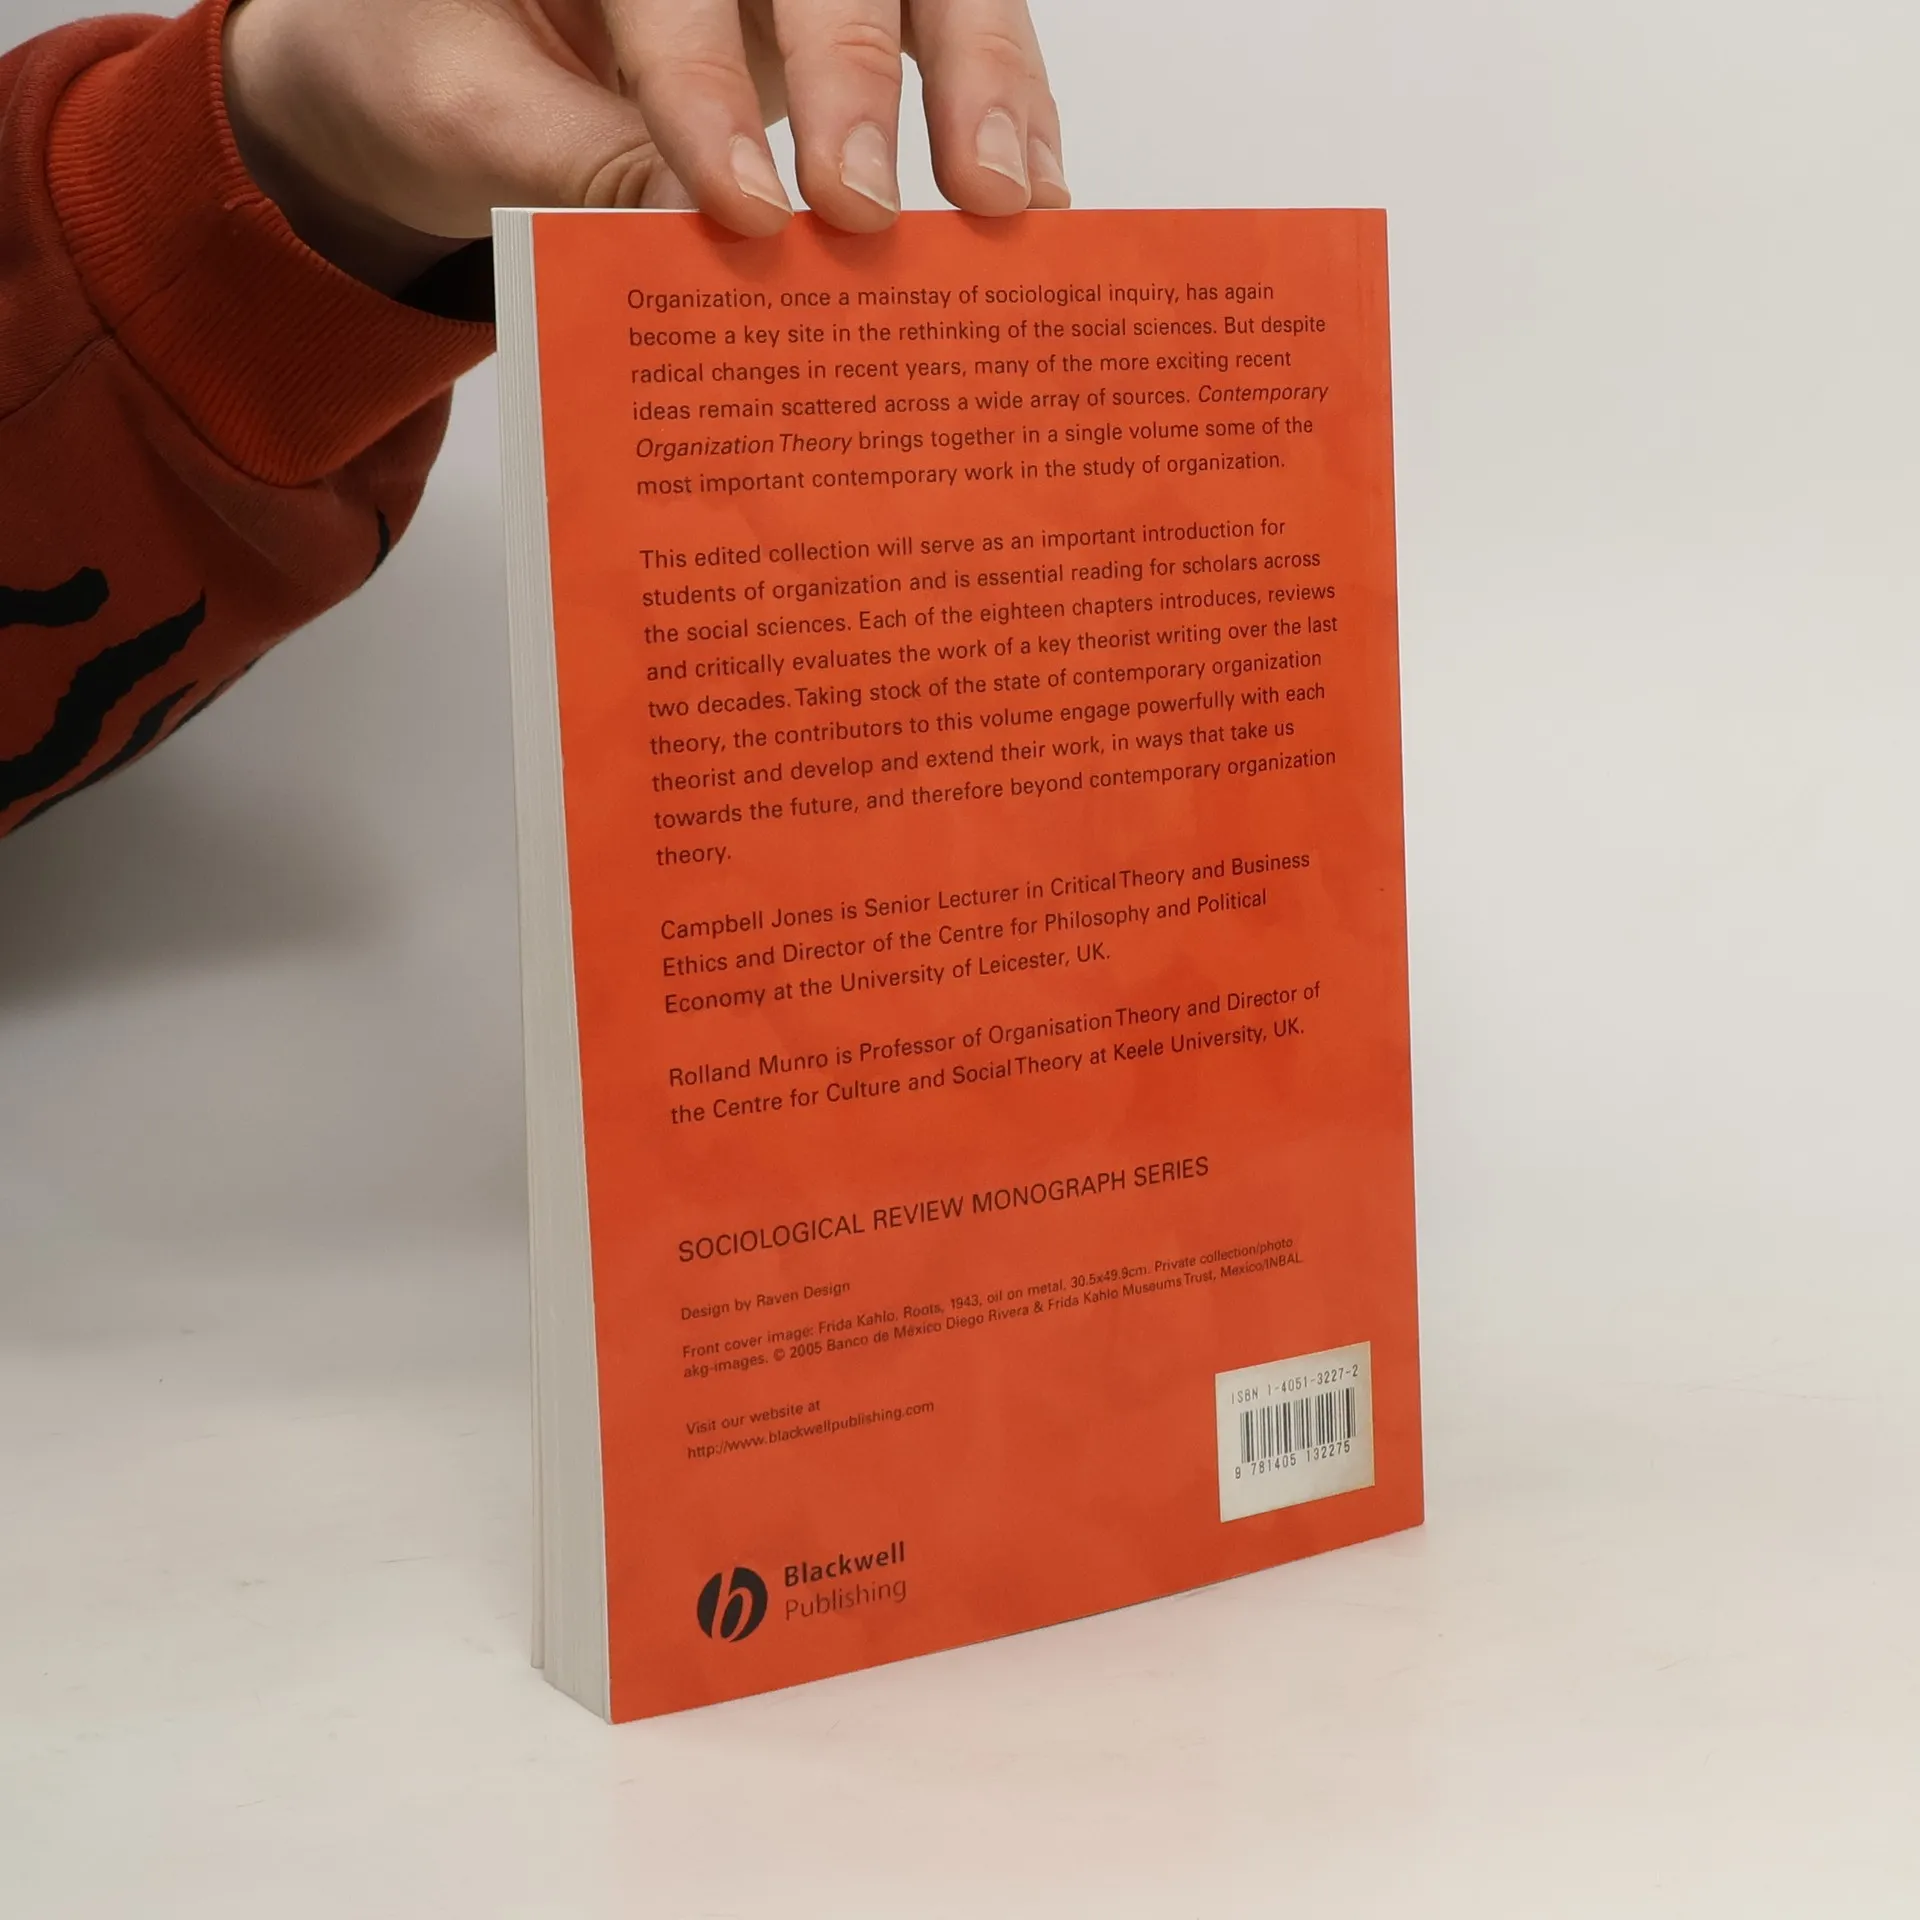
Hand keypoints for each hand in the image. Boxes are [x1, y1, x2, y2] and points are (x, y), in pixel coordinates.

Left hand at [223, 0, 1069, 294]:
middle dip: (858, 78)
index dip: (707, 86)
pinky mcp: (854, 6)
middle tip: (864, 212)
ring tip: (1003, 207)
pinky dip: (1002, 111)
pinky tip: (1027, 199)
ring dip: (979, 85)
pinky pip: (951, 30)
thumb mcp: (460, 114)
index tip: (743, 207)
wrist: (442, 49)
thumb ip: (571, 162)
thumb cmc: (430, 60)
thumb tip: (696, 240)